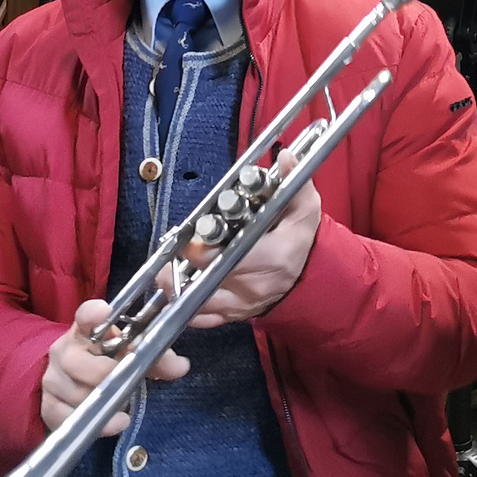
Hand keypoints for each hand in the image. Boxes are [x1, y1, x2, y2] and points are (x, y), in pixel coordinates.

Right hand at [41, 300, 188, 433]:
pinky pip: (65, 417)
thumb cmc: (108, 358)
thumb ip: (158, 356)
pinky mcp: (48, 404)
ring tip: (125, 403)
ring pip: (75, 392)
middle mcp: (65, 349)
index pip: (85, 315)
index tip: (104, 312)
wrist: (73, 379)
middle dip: (107, 373)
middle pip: (78, 362)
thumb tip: (180, 366)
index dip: (93, 313)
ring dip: (102, 399)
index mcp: (87, 329)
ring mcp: (53, 378)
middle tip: (129, 379)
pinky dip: (94, 422)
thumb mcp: (133, 352)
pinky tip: (115, 421)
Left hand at [165, 151, 321, 327]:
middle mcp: (254, 285)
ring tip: (166, 268)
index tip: (191, 233)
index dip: (201, 247)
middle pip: (205, 280)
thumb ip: (293, 182)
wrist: (311, 277)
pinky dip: (186, 307)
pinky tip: (178, 289)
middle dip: (183, 264)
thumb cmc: (302, 240)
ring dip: (177, 286)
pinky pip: (202, 320)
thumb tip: (284, 156)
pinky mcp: (234, 316)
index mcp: (272, 257)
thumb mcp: (305, 208)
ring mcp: (242, 304)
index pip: (226, 257)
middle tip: (175, 245)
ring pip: (197, 304)